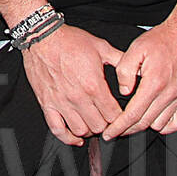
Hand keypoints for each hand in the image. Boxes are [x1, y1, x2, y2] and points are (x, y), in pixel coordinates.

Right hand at [20, 24, 130, 145]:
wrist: (43, 37)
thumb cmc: (69, 41)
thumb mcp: (101, 47)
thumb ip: (120, 60)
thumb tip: (133, 70)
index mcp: (93, 84)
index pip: (113, 114)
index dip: (120, 117)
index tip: (120, 115)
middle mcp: (78, 97)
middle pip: (99, 126)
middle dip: (106, 124)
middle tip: (107, 119)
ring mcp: (62, 102)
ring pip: (81, 130)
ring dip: (90, 130)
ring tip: (93, 123)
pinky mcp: (47, 104)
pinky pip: (57, 129)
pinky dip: (68, 138)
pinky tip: (76, 137)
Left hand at [113, 13, 176, 136]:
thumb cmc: (163, 39)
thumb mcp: (136, 49)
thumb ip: (125, 71)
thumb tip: (124, 92)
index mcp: (154, 83)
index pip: (133, 114)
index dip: (119, 127)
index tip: (109, 133)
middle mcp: (169, 94)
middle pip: (145, 123)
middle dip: (127, 130)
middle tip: (115, 131)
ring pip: (160, 125)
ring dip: (144, 126)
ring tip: (132, 123)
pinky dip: (166, 126)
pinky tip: (155, 121)